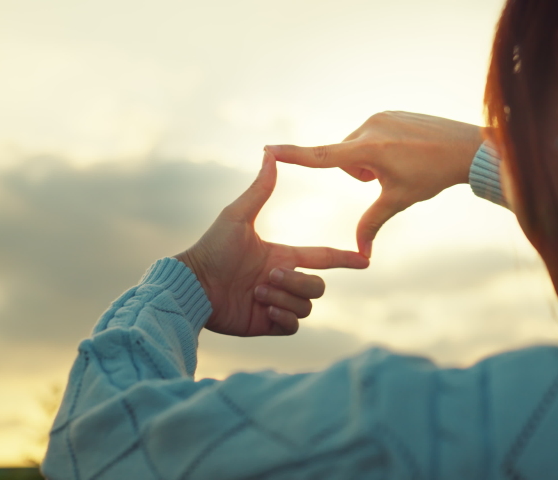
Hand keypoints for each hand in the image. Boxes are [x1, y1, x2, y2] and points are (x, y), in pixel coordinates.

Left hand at [175, 150, 368, 335]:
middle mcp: (282, 280)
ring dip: (283, 298)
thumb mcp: (237, 216)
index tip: (365, 260)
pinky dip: (282, 317)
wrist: (193, 286)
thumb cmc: (211, 249)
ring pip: (306, 305)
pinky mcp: (268, 324)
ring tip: (256, 293)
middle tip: (267, 278)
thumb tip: (269, 154)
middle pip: (317, 286)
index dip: (344, 259)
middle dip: (296, 282)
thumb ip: (259, 189)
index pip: (322, 257)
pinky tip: (262, 310)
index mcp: (282, 256)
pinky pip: (294, 326)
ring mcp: (277, 303)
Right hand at [267, 111, 487, 257]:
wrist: (466, 148)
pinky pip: (371, 133)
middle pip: (342, 157)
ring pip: (356, 146)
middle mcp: (369, 128)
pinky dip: (380, 147)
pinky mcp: (390, 112)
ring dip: (368, 160)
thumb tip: (361, 256)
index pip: (321, 156)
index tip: (268, 149)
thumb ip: (371, 223)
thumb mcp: (399, 201)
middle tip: (385, 179)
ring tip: (399, 165)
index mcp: (368, 150)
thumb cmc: (432, 176)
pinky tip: (406, 152)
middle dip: (357, 172)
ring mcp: (380, 117)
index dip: (293, 155)